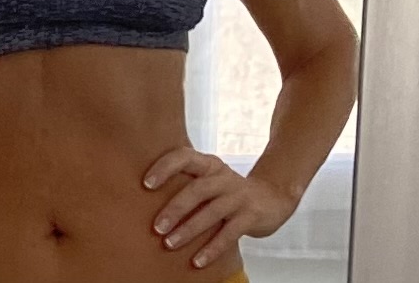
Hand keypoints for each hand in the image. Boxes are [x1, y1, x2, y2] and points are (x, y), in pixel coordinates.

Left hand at [142, 147, 297, 268]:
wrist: (272, 196)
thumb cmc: (229, 190)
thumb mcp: (211, 179)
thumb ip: (188, 183)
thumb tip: (147, 199)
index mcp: (209, 164)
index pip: (184, 157)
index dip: (165, 167)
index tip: (146, 183)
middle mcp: (223, 177)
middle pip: (197, 190)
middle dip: (174, 208)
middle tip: (156, 227)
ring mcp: (238, 196)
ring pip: (211, 212)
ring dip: (189, 230)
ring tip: (169, 244)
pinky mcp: (250, 216)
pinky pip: (229, 234)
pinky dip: (212, 249)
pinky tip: (197, 261)